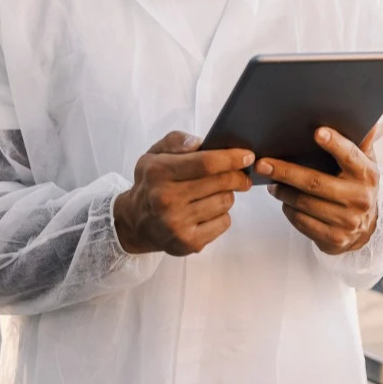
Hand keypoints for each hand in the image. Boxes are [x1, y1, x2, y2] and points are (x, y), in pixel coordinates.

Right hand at [113, 131, 252, 255]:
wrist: (135, 223)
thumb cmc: (151, 184)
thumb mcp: (154, 155)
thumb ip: (175, 141)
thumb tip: (199, 142)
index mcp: (158, 172)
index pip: (206, 163)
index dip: (232, 158)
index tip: (247, 156)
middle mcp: (166, 199)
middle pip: (221, 182)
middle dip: (237, 176)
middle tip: (241, 175)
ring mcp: (176, 223)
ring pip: (225, 201)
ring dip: (226, 195)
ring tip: (214, 193)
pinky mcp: (188, 242)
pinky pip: (224, 222)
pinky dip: (221, 215)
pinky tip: (207, 211)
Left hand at [256, 127, 378, 255]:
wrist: (366, 230)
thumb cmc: (358, 187)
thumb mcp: (365, 164)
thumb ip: (361, 143)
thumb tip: (369, 120)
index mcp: (367, 174)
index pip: (350, 156)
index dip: (334, 144)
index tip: (317, 132)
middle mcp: (359, 198)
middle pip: (315, 182)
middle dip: (286, 172)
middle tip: (263, 164)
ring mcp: (348, 221)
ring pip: (304, 203)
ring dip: (283, 192)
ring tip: (271, 183)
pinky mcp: (335, 238)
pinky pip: (302, 222)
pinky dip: (289, 210)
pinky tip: (285, 202)